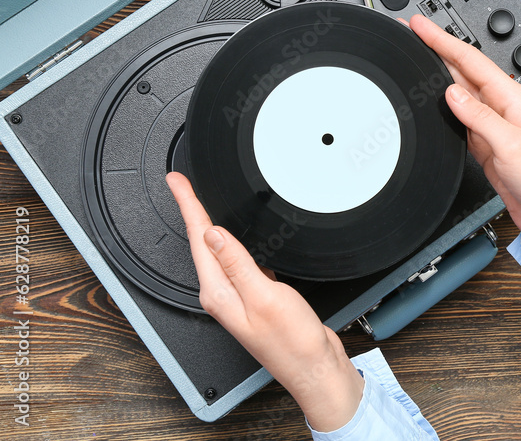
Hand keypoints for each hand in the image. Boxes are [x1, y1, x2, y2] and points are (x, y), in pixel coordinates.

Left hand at [166, 172, 363, 432]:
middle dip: (193, 211)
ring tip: (201, 202)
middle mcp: (223, 294)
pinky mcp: (257, 297)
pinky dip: (236, 242)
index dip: (188, 206)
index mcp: (219, 293)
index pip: (199, 240)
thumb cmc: (291, 341)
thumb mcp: (264, 296)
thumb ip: (237, 263)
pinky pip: (239, 262)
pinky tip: (239, 237)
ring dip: (211, 226)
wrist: (314, 367)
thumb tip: (213, 233)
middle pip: (203, 243)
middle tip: (183, 185)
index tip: (176, 183)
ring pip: (220, 251)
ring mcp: (239, 297)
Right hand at [409, 14, 520, 248]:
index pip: (471, 60)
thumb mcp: (511, 145)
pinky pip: (459, 118)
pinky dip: (442, 107)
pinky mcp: (486, 145)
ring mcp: (493, 126)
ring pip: (458, 92)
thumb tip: (453, 92)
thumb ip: (480, 118)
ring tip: (414, 59)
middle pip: (462, 71)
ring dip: (436, 76)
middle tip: (410, 35)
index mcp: (513, 99)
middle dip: (435, 50)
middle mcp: (503, 107)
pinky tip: (432, 101)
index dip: (442, 41)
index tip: (420, 26)